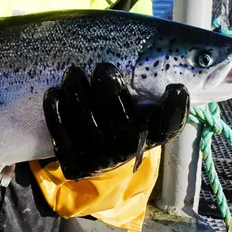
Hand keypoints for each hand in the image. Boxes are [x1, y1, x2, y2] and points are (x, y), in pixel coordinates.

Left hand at [43, 63, 189, 180]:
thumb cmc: (119, 115)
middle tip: (102, 68)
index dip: (175, 110)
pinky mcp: (74, 164)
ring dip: (75, 87)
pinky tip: (54, 92)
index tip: (176, 88)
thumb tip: (174, 83)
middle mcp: (127, 150)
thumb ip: (149, 88)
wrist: (92, 152)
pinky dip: (55, 108)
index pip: (169, 127)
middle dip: (107, 84)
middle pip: (118, 116)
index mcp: (150, 134)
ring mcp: (100, 159)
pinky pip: (60, 131)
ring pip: (83, 116)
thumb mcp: (138, 105)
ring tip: (73, 73)